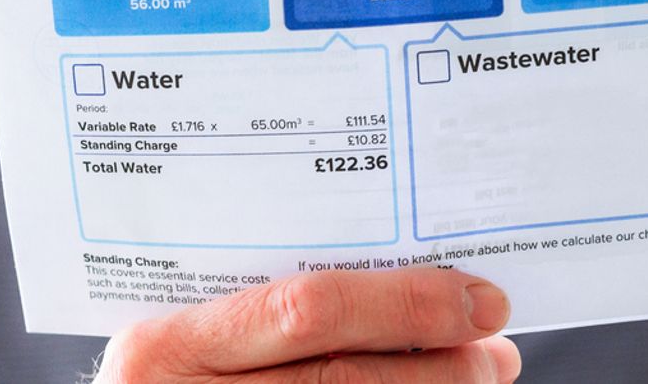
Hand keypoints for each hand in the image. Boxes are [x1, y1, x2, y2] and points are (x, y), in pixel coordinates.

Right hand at [94, 267, 519, 381]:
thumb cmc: (152, 381)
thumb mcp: (173, 338)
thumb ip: (252, 309)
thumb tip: (391, 275)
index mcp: (162, 350)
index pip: (306, 313)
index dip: (402, 305)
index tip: (473, 296)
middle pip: (344, 382)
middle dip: (438, 364)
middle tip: (495, 346)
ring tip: (482, 373)